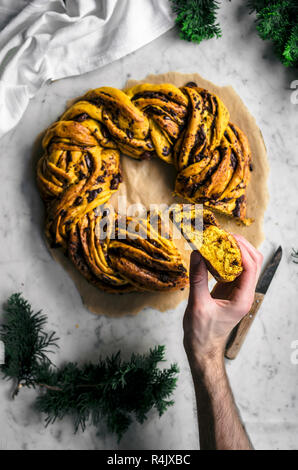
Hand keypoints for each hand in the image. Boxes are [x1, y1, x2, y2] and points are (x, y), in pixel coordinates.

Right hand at [183, 235, 262, 363]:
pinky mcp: (229, 291)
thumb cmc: (202, 333)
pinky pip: (232, 270)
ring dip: (234, 250)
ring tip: (218, 241)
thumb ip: (198, 278)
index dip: (240, 249)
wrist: (202, 349)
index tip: (225, 238)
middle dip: (240, 246)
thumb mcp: (197, 305)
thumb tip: (197, 253)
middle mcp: (244, 294)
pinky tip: (213, 253)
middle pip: (253, 262)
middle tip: (222, 236)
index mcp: (242, 299)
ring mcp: (238, 292)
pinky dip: (225, 259)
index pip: (250, 267)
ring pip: (244, 264)